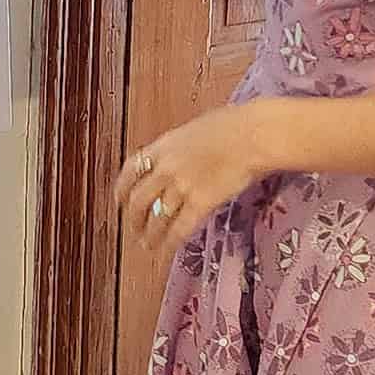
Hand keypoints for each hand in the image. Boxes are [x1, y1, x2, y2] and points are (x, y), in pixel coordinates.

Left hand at [118, 109, 266, 269]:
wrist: (254, 135)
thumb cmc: (234, 125)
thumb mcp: (195, 129)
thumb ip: (180, 147)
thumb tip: (178, 158)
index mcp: (163, 146)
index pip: (130, 170)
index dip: (121, 189)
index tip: (120, 199)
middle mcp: (166, 167)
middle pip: (139, 199)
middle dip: (133, 219)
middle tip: (134, 229)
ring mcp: (181, 186)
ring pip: (156, 218)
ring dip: (150, 235)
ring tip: (148, 245)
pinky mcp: (200, 203)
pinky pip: (179, 229)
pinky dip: (170, 242)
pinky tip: (166, 249)